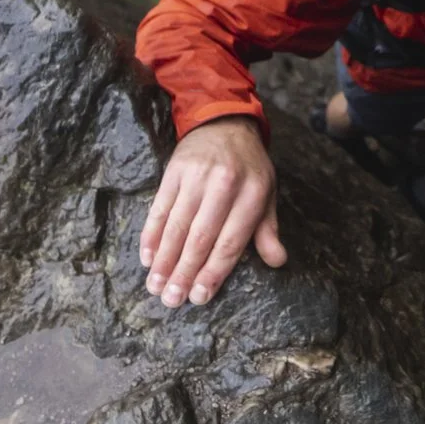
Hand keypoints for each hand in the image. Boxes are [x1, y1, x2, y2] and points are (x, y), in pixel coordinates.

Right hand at [140, 115, 284, 307]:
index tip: (200, 297)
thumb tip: (277, 261)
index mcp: (252, 194)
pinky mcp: (174, 171)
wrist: (225, 124)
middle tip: (172, 300)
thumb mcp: (267, 194)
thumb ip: (267, 230)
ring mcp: (196, 176)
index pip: (230, 241)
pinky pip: (160, 208)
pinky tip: (147, 258)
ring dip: (164, 260)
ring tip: (156, 286)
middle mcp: (224, 184)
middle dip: (184, 272)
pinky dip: (151, 235)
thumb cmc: (249, 168)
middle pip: (201, 237)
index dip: (214, 271)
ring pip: (177, 226)